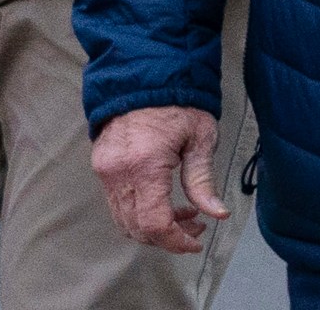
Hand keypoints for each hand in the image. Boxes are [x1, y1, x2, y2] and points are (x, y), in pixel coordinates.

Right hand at [91, 106, 227, 253]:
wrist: (144, 77)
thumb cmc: (178, 102)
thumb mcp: (201, 138)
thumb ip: (203, 180)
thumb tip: (217, 213)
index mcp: (145, 165)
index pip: (154, 223)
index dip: (175, 240)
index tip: (196, 242)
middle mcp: (118, 173)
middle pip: (136, 228)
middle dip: (166, 237)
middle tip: (196, 229)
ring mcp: (106, 171)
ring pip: (123, 220)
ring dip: (153, 227)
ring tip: (185, 216)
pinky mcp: (102, 167)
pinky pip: (117, 204)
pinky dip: (140, 213)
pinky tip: (165, 203)